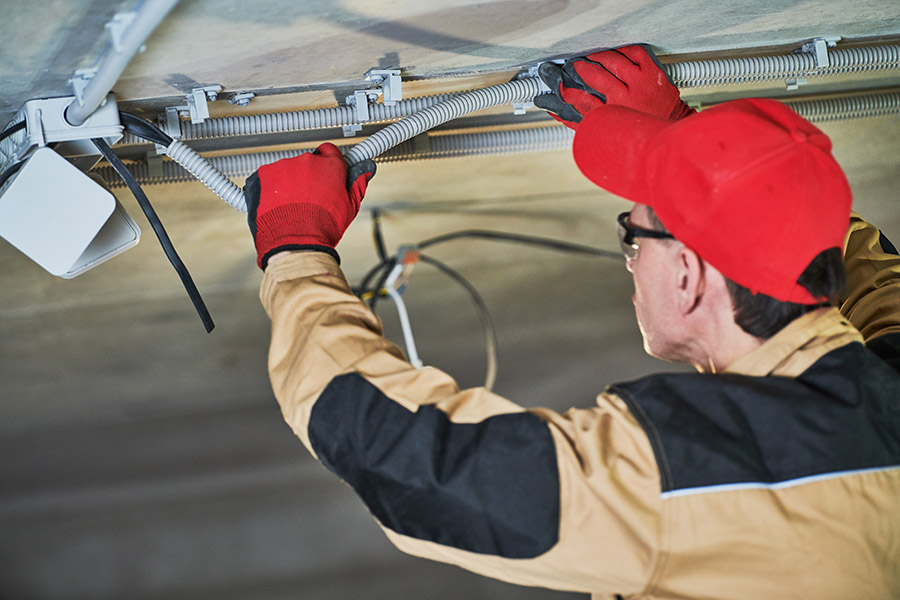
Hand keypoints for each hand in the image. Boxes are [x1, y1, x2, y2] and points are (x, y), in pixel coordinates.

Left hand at [243, 143, 375, 269]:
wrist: (295, 244)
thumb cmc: (322, 228)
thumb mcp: (349, 207)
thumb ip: (357, 184)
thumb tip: (365, 171)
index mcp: (329, 165)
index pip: (329, 151)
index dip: (328, 164)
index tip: (326, 173)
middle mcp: (306, 161)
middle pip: (307, 163)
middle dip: (308, 178)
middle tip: (309, 200)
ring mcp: (282, 167)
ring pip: (286, 171)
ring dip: (288, 184)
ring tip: (292, 208)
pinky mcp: (262, 176)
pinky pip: (266, 178)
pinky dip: (269, 190)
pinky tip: (276, 207)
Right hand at [534, 44, 693, 127]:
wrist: (665, 128)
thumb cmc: (633, 131)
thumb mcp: (603, 127)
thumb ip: (579, 118)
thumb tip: (555, 111)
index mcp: (616, 108)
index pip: (587, 93)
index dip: (572, 83)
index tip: (564, 79)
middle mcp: (630, 92)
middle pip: (601, 70)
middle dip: (585, 65)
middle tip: (577, 64)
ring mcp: (643, 79)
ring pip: (617, 58)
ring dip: (602, 55)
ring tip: (594, 58)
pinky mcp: (653, 70)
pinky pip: (635, 52)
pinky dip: (622, 50)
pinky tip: (615, 54)